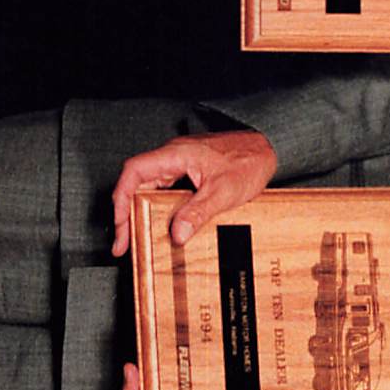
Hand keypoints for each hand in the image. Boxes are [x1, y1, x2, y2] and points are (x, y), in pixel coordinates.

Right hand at [110, 129, 275, 257]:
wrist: (268, 148)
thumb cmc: (249, 160)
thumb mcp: (224, 191)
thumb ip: (199, 211)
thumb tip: (178, 233)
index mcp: (175, 155)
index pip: (134, 172)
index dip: (121, 197)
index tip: (120, 223)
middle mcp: (173, 157)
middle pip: (136, 183)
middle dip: (126, 213)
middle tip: (124, 241)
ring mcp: (180, 164)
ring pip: (149, 187)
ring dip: (139, 211)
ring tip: (135, 237)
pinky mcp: (188, 172)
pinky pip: (164, 190)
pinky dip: (156, 207)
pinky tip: (158, 224)